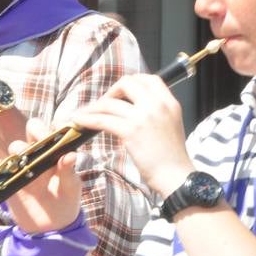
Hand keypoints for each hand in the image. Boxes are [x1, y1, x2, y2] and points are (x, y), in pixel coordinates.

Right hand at [0, 119, 83, 233]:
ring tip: (16, 163)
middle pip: (29, 134)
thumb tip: (70, 155)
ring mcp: (22, 166)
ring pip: (12, 147)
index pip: (50, 133)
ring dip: (13, 150)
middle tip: (29, 150)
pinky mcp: (7, 178)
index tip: (48, 134)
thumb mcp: (70, 190)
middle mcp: (38, 155)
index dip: (48, 128)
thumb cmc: (65, 204)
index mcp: (56, 154)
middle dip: (29, 137)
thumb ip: (68, 173)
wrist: (49, 229)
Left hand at [70, 73, 193, 196]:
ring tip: (84, 114)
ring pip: (109, 103)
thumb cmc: (172, 157)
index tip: (121, 92)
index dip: (132, 82)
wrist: (176, 176)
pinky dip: (87, 119)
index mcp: (170, 103)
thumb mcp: (170, 125)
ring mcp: (143, 117)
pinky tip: (79, 121)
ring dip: (93, 108)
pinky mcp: (130, 131)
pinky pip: (102, 120)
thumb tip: (133, 107)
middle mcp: (157, 105)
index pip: (150, 79)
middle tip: (103, 104)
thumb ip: (156, 112)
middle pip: (127, 84)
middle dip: (111, 91)